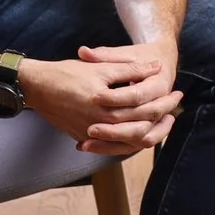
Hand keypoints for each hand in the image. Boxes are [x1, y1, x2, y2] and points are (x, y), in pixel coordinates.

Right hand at [20, 41, 179, 156]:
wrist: (37, 86)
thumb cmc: (67, 72)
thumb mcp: (100, 67)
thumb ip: (129, 69)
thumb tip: (155, 66)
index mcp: (107, 105)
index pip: (146, 108)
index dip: (165, 101)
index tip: (177, 94)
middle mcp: (101, 124)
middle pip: (142, 128)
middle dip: (162, 118)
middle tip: (175, 108)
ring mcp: (91, 135)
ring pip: (129, 143)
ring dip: (149, 133)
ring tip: (162, 123)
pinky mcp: (84, 139)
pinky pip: (113, 147)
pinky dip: (129, 142)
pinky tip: (138, 134)